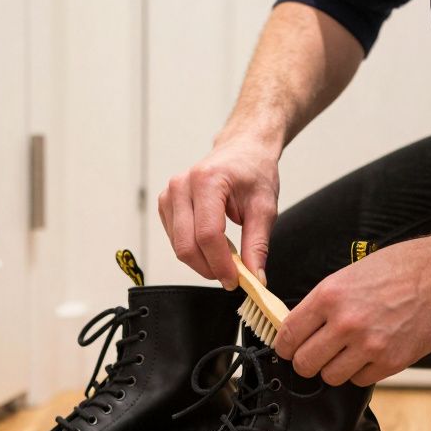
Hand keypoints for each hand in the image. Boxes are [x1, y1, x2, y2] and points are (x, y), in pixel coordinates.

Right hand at [158, 136, 280, 288]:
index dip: (220, 264)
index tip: (235, 281)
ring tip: (226, 258)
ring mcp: (169, 194)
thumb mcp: (264, 207)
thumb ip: (257, 244)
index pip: (208, 235)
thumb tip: (254, 277)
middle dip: (209, 268)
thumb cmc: (253, 171)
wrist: (242, 149)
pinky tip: (212, 246)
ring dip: (202, 262)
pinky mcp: (165, 204)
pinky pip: (175, 240)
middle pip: (187, 245)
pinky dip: (194, 251)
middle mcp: (182, 185)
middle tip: (231, 277)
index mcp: (207, 180)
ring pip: (179, 246)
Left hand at [274, 237, 430, 385]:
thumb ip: (323, 304)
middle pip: (305, 363)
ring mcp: (369, 345)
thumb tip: (299, 328)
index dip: (285, 346)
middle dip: (306, 362)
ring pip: (330, 377)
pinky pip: (359, 380)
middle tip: (315, 355)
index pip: (289, 335)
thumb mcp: (349, 275)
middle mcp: (346, 322)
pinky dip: (361, 372)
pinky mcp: (391, 361)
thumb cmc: (400, 268)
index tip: (288, 349)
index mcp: (330, 296)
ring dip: (334, 368)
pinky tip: (370, 354)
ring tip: (346, 353)